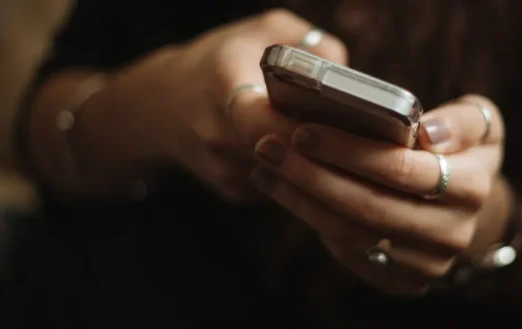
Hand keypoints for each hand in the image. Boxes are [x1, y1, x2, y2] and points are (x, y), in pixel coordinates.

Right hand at [101, 9, 346, 202]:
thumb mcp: (261, 30)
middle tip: (360, 137)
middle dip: (322, 147)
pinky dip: (302, 174)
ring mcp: (225, 170)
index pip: (260, 118)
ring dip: (317, 164)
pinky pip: (280, 187)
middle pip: (283, 153)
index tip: (333, 120)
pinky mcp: (234, 192)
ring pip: (287, 176)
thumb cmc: (220, 61)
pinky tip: (317, 156)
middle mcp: (218, 134)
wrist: (161, 106)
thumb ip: (308, 42)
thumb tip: (347, 74)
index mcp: (222, 86)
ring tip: (349, 147)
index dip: (298, 125)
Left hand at [250, 95, 505, 294]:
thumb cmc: (461, 151)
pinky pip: (348, 253)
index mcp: (472, 187)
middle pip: (368, 207)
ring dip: (300, 198)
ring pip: (351, 234)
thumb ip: (461, 121)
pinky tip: (283, 189)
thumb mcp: (480, 123)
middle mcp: (452, 233)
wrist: (465, 208)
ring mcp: (427, 264)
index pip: (402, 169)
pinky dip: (310, 219)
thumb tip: (427, 133)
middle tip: (269, 146)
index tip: (304, 130)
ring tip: (267, 164)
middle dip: (312, 175)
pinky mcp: (402, 282)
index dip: (349, 151)